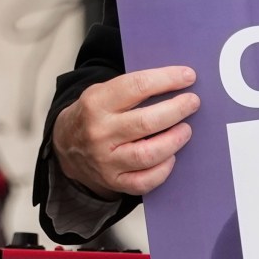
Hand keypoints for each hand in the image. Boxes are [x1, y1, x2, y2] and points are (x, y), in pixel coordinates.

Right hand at [53, 66, 200, 196]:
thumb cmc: (94, 114)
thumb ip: (133, 88)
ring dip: (174, 140)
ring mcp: (105, 160)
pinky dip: (163, 170)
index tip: (188, 76)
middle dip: (176, 110)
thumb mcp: (103, 92)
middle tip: (192, 102)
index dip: (167, 80)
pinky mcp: (113, 182)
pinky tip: (171, 157)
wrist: (65, 145)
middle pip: (146, 122)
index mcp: (96, 103)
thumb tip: (176, 82)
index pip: (137, 86)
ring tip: (186, 130)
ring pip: (148, 154)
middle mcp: (100, 132)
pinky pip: (144, 181)